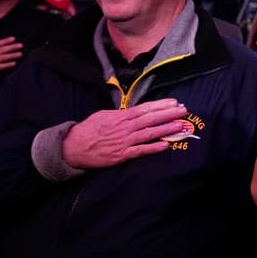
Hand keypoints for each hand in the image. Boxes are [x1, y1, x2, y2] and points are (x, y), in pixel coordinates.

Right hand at [0, 37, 23, 77]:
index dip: (6, 41)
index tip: (13, 39)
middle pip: (3, 49)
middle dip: (12, 47)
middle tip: (20, 45)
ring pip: (3, 57)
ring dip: (12, 55)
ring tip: (20, 54)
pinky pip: (0, 66)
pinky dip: (7, 65)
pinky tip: (14, 63)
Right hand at [62, 99, 190, 168]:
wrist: (73, 147)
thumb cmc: (88, 130)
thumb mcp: (104, 115)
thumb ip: (121, 114)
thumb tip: (135, 111)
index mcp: (121, 116)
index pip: (145, 109)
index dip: (161, 105)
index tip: (174, 102)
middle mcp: (125, 127)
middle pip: (151, 119)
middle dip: (169, 114)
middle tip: (184, 110)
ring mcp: (124, 141)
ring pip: (149, 133)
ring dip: (166, 129)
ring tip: (180, 125)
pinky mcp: (122, 155)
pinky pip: (141, 151)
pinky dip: (153, 148)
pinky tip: (166, 145)